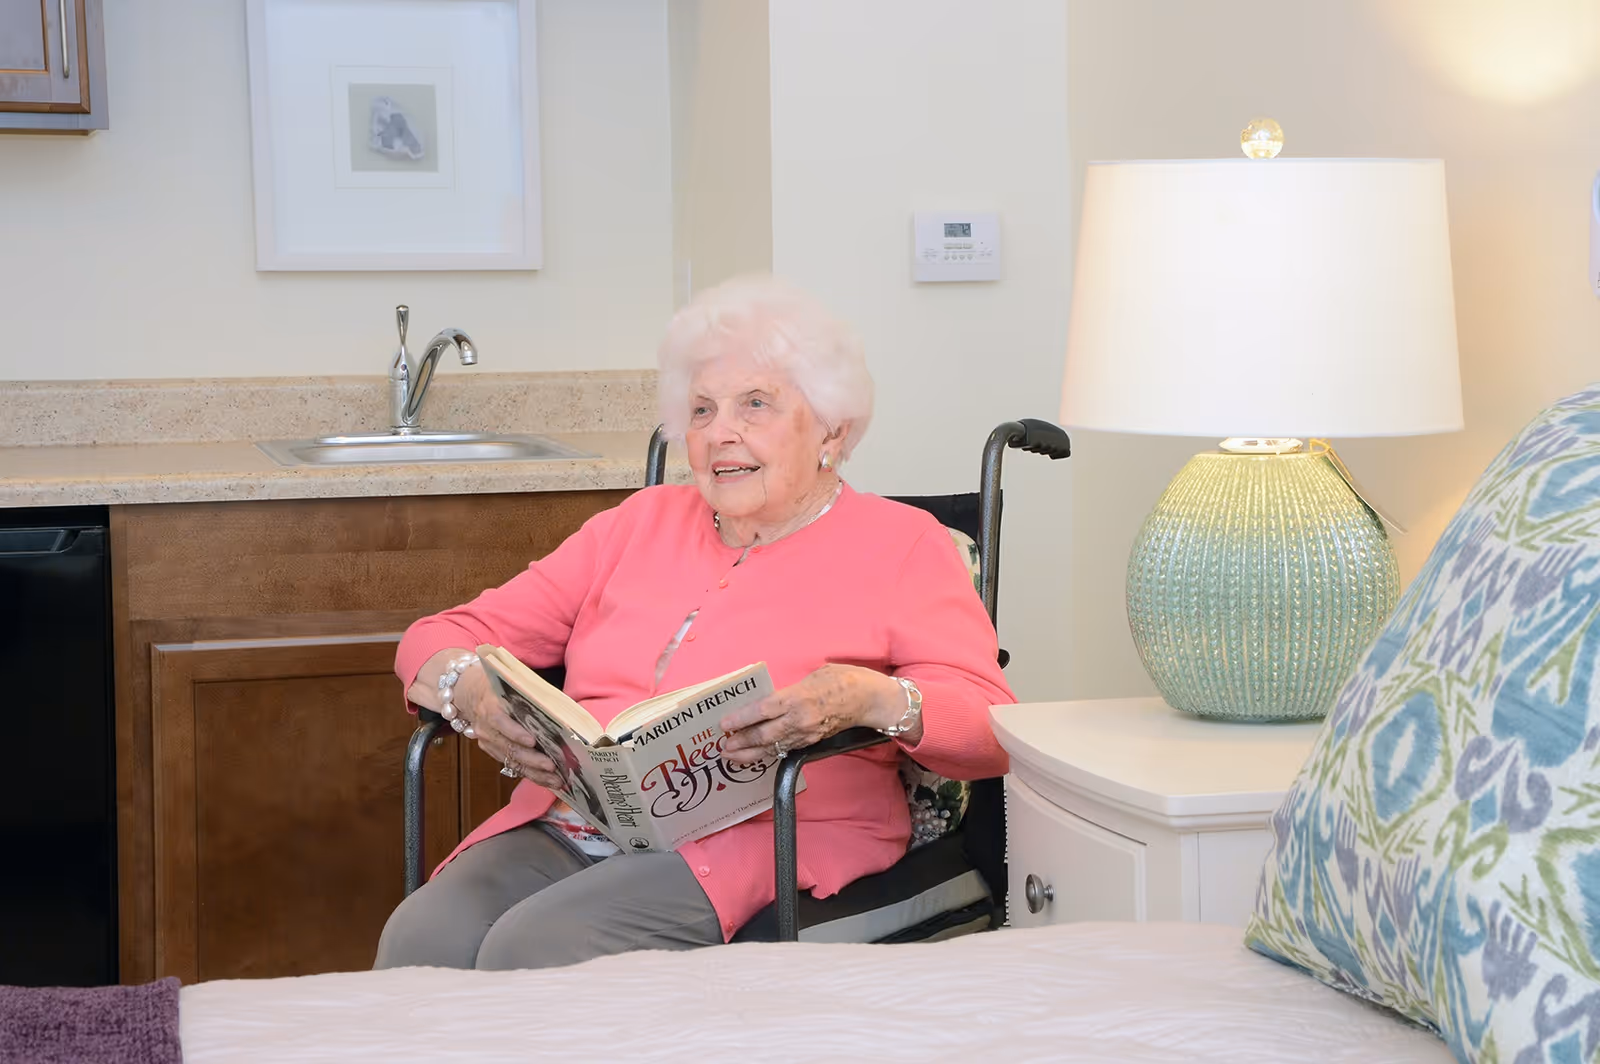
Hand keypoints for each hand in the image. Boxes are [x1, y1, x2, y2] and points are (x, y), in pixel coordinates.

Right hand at [410, 651, 564, 788]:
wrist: (467, 690)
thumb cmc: (496, 683)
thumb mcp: (508, 680)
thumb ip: (528, 691)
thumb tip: (558, 704)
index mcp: (489, 705)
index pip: (500, 721)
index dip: (515, 732)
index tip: (532, 741)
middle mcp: (486, 727)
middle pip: (508, 747)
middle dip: (532, 759)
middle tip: (552, 767)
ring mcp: (487, 741)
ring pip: (510, 760)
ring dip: (534, 772)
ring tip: (556, 780)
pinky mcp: (491, 749)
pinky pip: (510, 765)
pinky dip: (529, 774)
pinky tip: (546, 780)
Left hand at [718, 664, 903, 764]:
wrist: (868, 700)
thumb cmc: (842, 680)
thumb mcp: (812, 675)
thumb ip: (789, 689)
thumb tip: (771, 698)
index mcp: (797, 698)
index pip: (762, 712)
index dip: (741, 720)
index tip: (724, 725)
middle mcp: (799, 719)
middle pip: (763, 735)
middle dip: (740, 743)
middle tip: (722, 747)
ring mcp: (806, 734)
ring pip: (772, 747)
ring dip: (750, 753)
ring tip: (732, 757)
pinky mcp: (811, 741)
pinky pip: (785, 749)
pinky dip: (768, 753)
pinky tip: (756, 755)